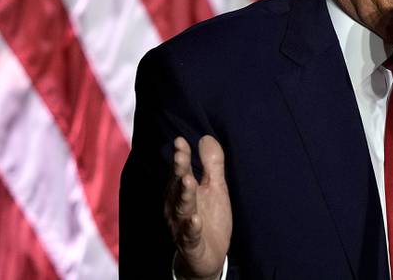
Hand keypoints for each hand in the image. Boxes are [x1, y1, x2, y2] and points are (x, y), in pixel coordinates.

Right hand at [165, 135, 231, 279]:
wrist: (207, 255)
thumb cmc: (209, 216)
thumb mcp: (215, 187)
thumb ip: (212, 164)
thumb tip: (206, 137)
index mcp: (182, 191)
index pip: (180, 170)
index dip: (181, 156)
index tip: (180, 140)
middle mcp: (177, 206)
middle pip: (177, 186)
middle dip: (179, 171)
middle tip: (180, 156)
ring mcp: (182, 225)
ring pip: (182, 209)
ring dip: (184, 195)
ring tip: (188, 180)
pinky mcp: (191, 244)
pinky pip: (190, 236)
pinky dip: (192, 228)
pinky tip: (195, 220)